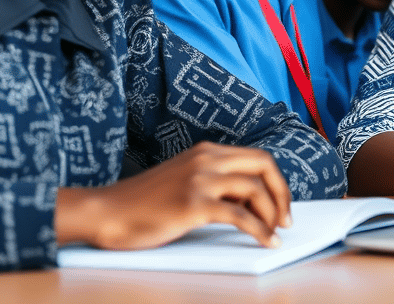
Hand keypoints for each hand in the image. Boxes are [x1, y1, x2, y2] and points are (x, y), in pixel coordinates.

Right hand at [56, 141, 292, 249]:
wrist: (106, 212)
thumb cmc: (141, 204)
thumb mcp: (182, 179)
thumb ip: (212, 182)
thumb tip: (248, 201)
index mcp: (206, 151)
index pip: (257, 157)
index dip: (276, 181)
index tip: (282, 204)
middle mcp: (206, 158)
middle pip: (264, 165)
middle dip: (283, 193)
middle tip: (287, 219)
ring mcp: (200, 179)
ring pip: (256, 189)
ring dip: (273, 215)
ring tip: (274, 234)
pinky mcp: (193, 203)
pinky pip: (240, 216)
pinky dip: (260, 230)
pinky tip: (266, 242)